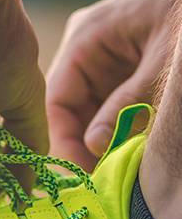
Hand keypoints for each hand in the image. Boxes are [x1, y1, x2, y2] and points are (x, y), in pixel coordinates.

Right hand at [46, 0, 181, 170]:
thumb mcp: (162, 66)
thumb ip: (127, 105)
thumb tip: (96, 146)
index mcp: (85, 39)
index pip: (56, 100)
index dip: (65, 141)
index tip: (82, 174)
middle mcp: (88, 50)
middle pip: (72, 109)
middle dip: (86, 145)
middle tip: (103, 179)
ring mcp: (107, 59)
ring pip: (93, 112)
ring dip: (105, 140)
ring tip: (118, 169)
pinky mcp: (126, 68)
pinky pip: (114, 105)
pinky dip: (122, 128)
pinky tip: (130, 150)